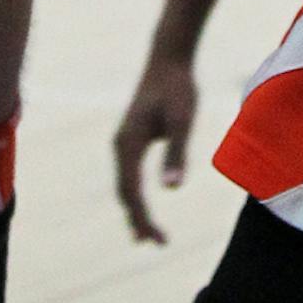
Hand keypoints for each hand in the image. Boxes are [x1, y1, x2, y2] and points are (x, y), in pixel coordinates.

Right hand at [113, 56, 197, 244]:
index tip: (157, 240)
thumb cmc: (178, 87)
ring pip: (124, 185)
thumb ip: (176, 153)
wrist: (169, 59)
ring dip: (134, 210)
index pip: (132, 192)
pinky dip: (134, 194)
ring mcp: (124, 142)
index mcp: (129, 144)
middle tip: (155, 243)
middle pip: (124, 193)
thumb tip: (172, 190)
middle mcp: (120, 146)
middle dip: (137, 219)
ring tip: (146, 235)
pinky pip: (129, 174)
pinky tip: (143, 204)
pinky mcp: (132, 138)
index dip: (143, 218)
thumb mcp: (182, 120)